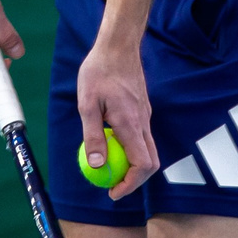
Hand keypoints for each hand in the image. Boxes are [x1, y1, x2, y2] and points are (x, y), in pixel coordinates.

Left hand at [76, 39, 158, 200]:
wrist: (118, 45)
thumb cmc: (99, 71)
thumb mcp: (87, 104)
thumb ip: (93, 135)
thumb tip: (97, 165)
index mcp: (131, 124)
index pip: (142, 165)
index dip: (130, 184)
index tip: (112, 191)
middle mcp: (143, 122)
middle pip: (150, 162)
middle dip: (133, 180)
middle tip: (111, 185)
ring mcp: (145, 115)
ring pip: (147, 149)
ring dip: (131, 163)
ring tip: (108, 164)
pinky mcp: (142, 109)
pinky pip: (141, 136)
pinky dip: (130, 147)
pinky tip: (110, 139)